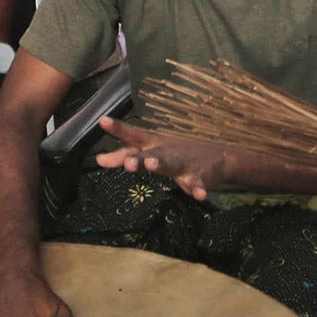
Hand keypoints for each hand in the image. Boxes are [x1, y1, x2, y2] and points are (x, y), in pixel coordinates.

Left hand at [94, 117, 231, 201]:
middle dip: (139, 158)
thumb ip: (124, 156)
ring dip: (161, 164)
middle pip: (150, 154)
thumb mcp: (149, 152)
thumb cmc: (176, 152)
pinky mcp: (199, 177)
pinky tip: (200, 195)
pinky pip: (198, 185)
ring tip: (153, 165)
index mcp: (153, 145)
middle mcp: (166, 151)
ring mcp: (184, 163)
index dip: (118, 129)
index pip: (132, 136)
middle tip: (128, 162)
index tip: (102, 120)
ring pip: (171, 165)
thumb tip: (98, 159)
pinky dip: (199, 190)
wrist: (218, 155)